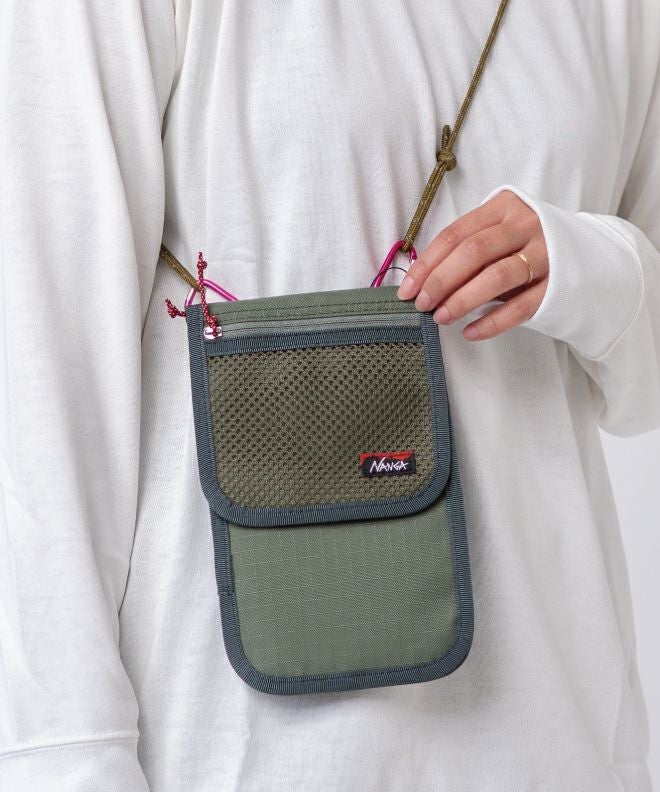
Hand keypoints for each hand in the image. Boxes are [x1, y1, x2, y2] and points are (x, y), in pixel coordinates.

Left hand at [396, 190, 548, 339]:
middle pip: (474, 253)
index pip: (456, 234)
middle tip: (421, 304)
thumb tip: (421, 282)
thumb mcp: (498, 234)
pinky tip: (470, 332)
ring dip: (462, 300)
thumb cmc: (526, 245)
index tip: (407, 288)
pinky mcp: (558, 285)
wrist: (587, 254)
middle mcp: (526, 226)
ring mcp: (546, 255)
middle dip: (441, 281)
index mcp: (504, 208)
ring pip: (496, 277)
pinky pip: (520, 307)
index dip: (427, 263)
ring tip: (441, 317)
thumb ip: (466, 249)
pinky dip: (492, 321)